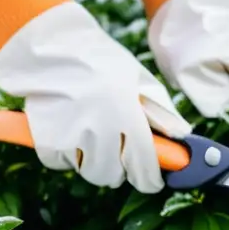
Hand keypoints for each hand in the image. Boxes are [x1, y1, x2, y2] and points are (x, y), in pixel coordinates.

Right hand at [0, 2, 189, 192]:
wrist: (51, 47)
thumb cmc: (101, 62)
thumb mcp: (139, 80)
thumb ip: (162, 112)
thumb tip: (182, 136)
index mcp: (128, 114)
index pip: (144, 164)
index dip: (149, 179)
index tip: (151, 182)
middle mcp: (102, 129)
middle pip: (112, 175)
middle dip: (117, 169)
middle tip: (116, 152)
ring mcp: (72, 135)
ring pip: (87, 170)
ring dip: (92, 161)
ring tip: (90, 135)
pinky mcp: (47, 138)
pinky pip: (60, 162)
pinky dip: (64, 154)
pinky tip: (67, 131)